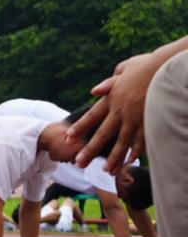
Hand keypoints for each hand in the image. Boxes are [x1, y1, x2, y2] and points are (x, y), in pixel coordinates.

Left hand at [68, 52, 160, 171]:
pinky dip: (137, 151)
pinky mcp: (152, 122)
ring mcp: (137, 118)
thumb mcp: (126, 68)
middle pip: (103, 134)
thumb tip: (95, 90)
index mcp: (113, 98)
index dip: (79, 128)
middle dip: (90, 150)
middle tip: (79, 163)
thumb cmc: (150, 65)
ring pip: (122, 142)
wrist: (169, 68)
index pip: (91, 116)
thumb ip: (110, 81)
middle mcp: (121, 111)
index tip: (67, 139)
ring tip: (106, 171)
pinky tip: (131, 161)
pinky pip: (143, 141)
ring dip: (114, 158)